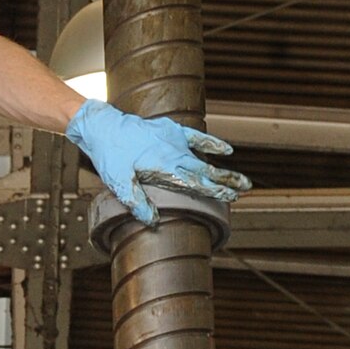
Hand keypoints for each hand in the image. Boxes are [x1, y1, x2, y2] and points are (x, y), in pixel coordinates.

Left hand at [64, 100, 248, 225]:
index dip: (215, 191)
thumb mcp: (119, 182)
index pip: (196, 183)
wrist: (103, 126)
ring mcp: (174, 140)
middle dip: (226, 181)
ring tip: (241, 179)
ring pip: (203, 157)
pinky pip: (196, 136)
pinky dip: (211, 143)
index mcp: (165, 168)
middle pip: (206, 170)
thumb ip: (137, 201)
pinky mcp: (170, 129)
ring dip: (222, 168)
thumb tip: (153, 222)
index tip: (231, 198)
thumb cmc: (110, 156)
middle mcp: (174, 153)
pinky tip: (226, 150)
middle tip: (246, 190)